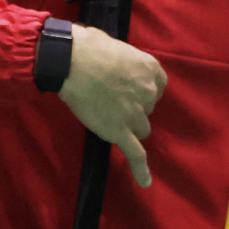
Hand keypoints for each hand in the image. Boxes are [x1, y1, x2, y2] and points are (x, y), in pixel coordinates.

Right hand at [59, 23, 168, 186]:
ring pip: (141, 129)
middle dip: (133, 107)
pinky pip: (134, 153)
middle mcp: (149, 93)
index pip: (157, 87)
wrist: (71, 61)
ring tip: (106, 117)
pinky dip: (140, 169)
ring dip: (128, 125)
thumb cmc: (87, 46)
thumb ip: (121, 62)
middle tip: (109, 99)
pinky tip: (144, 182)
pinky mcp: (119, 131)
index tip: (128, 88)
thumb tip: (112, 66)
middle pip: (148, 109)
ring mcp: (135, 114)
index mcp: (150, 70)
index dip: (141, 90)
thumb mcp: (114, 46)